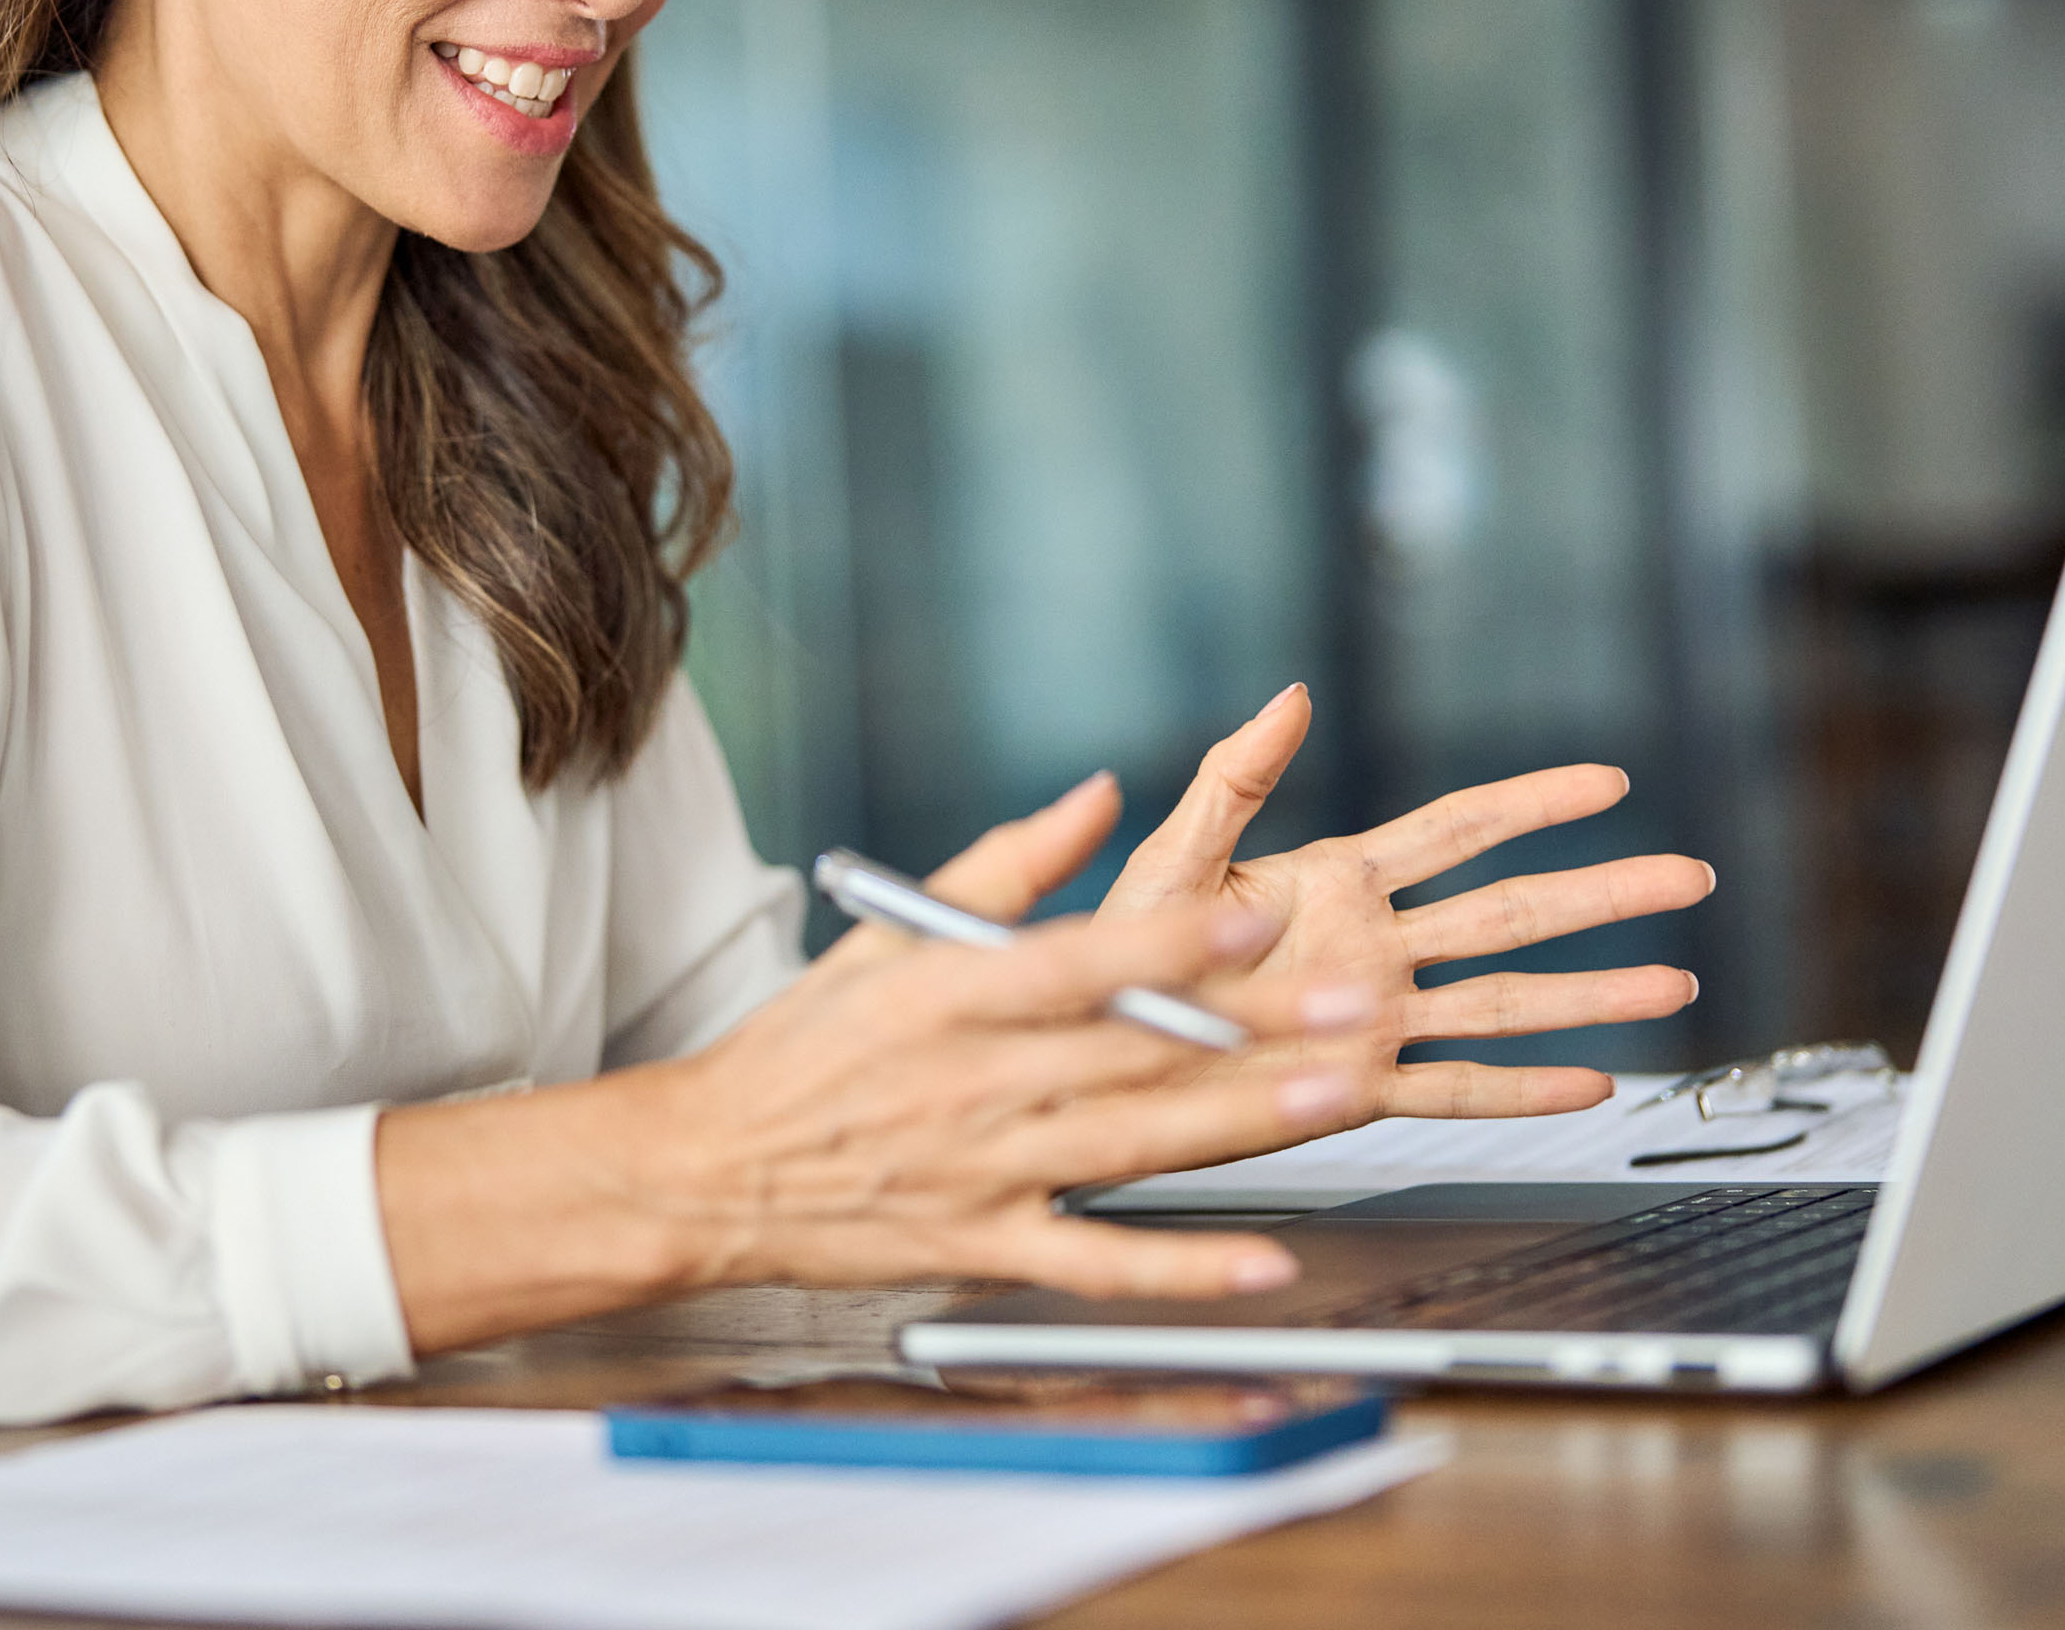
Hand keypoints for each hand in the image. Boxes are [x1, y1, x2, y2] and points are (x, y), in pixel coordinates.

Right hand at [376, 891, 1378, 1354]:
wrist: (715, 1170)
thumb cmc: (806, 1044)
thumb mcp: (888, 931)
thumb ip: (1004, 865)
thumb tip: (1098, 796)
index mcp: (949, 993)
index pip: (1077, 959)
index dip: (1170, 938)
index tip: (1256, 912)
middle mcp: (973, 1082)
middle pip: (1131, 1050)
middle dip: (1252, 1027)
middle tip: (1349, 1006)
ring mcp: (985, 1171)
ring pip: (1134, 1144)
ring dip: (1242, 1122)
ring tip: (1335, 1097)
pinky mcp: (989, 1245)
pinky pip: (1097, 1263)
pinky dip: (1180, 1269)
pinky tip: (1262, 1262)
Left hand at [1095, 685, 1712, 1134]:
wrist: (1091, 1055)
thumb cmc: (1119, 950)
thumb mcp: (1174, 857)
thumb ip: (1235, 778)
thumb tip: (1292, 696)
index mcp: (1336, 880)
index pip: (1458, 830)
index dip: (1534, 801)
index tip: (1607, 781)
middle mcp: (1373, 946)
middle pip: (1512, 911)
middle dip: (1603, 894)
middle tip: (1686, 876)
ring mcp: (1375, 1019)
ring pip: (1506, 1002)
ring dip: (1593, 992)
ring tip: (1676, 981)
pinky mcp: (1356, 1087)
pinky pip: (1454, 1090)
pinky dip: (1524, 1092)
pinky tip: (1591, 1084)